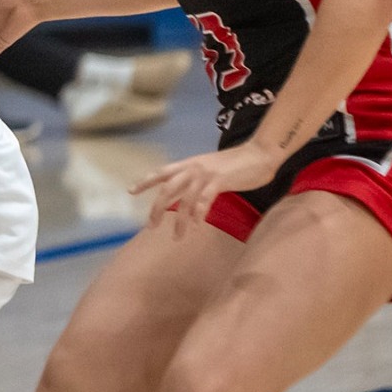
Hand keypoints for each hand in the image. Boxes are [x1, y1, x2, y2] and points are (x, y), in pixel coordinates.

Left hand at [130, 143, 282, 236]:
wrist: (260, 154)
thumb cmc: (237, 164)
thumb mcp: (211, 168)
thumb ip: (198, 179)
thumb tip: (188, 195)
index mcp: (190, 163)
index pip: (162, 172)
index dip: (146, 181)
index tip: (131, 191)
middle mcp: (193, 167)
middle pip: (167, 189)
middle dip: (156, 208)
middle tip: (151, 226)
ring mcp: (205, 174)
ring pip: (184, 199)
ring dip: (178, 220)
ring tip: (177, 236)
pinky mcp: (219, 181)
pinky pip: (203, 201)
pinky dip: (197, 215)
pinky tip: (195, 226)